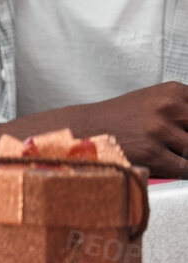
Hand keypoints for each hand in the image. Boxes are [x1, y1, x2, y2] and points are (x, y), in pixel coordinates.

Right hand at [0, 82, 187, 177]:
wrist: (85, 128)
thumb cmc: (119, 118)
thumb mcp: (155, 101)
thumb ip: (182, 111)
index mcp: (173, 91)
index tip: (184, 131)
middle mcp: (169, 106)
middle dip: (187, 140)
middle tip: (173, 143)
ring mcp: (160, 129)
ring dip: (183, 155)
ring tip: (165, 152)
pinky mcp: (152, 152)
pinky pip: (184, 168)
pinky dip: (178, 170)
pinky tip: (163, 164)